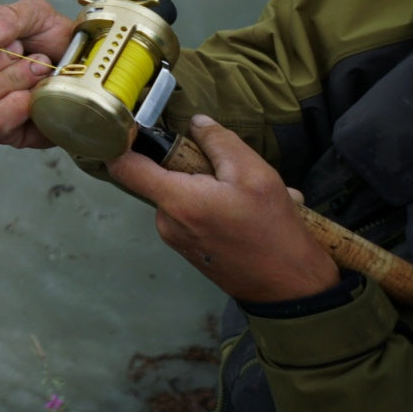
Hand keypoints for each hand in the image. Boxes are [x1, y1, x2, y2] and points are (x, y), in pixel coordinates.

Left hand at [106, 115, 340, 302]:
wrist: (290, 289)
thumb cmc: (272, 229)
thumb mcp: (254, 174)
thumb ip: (220, 143)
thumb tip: (196, 123)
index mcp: (176, 201)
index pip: (124, 166)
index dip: (122, 142)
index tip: (133, 127)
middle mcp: (166, 221)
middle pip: (164, 177)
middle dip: (199, 169)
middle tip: (236, 177)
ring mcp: (175, 238)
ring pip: (186, 196)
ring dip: (216, 192)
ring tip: (253, 202)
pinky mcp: (188, 249)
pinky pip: (195, 216)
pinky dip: (219, 210)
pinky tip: (250, 217)